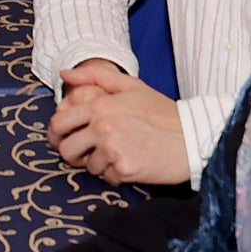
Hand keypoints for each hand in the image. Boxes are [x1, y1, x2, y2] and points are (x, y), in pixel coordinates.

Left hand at [49, 59, 190, 182]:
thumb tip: (65, 74)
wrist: (193, 138)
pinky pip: (107, 178)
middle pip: (66, 149)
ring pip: (87, 166)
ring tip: (121, 154)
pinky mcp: (123, 169)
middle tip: (87, 154)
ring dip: (100, 164)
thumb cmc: (163, 113)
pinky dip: (117, 175)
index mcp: (100, 105)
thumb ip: (96, 77)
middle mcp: (102, 126)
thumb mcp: (131, 87)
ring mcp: (112, 148)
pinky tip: (132, 163)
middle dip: (73, 154)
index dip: (57, 134)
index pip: (59, 122)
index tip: (64, 139)